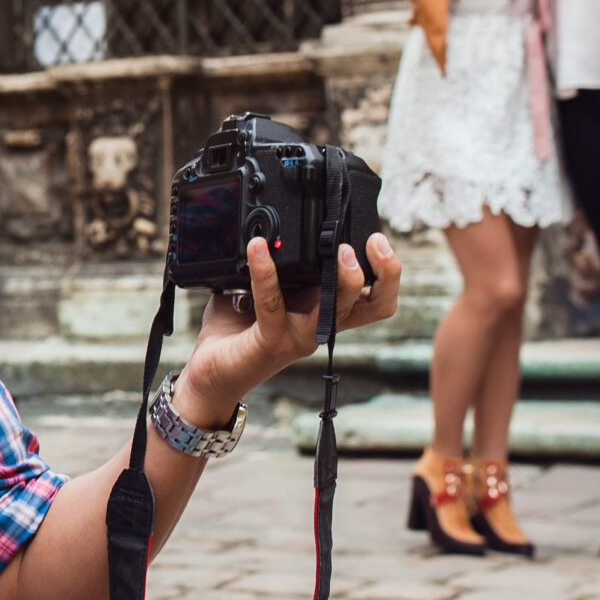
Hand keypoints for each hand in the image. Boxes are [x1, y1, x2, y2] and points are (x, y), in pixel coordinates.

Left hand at [181, 233, 400, 417]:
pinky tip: (258, 248)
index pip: (374, 297)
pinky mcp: (270, 341)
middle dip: (386, 274)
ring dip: (344, 279)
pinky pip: (272, 303)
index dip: (388, 272)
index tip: (380, 240)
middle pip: (374, 306)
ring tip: (340, 248)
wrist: (211, 373)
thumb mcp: (266, 288)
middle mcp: (320, 325)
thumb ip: (278, 262)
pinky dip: (265, 271)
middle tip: (376, 242)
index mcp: (325, 310)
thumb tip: (275, 225)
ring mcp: (299, 337)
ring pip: (336, 310)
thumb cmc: (239, 329)